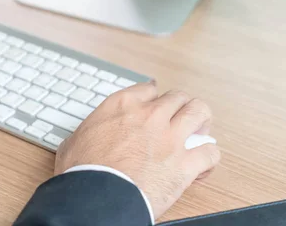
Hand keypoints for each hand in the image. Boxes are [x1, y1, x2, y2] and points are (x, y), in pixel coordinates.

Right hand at [55, 83, 219, 219]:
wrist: (97, 197)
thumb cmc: (83, 172)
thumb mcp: (75, 140)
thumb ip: (91, 130)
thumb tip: (86, 137)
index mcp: (122, 105)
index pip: (149, 89)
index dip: (154, 99)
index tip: (154, 106)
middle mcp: (150, 115)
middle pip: (178, 97)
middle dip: (180, 107)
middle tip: (179, 119)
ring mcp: (170, 138)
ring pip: (200, 112)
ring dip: (202, 121)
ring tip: (199, 132)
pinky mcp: (185, 164)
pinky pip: (211, 153)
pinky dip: (209, 158)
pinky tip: (202, 165)